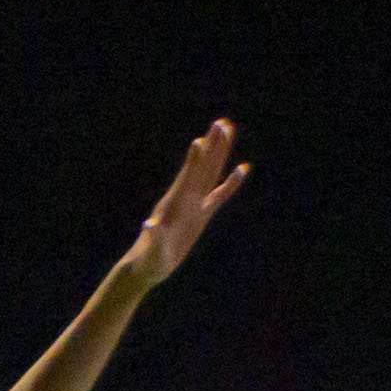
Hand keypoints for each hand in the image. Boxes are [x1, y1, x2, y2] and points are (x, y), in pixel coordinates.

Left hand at [121, 119, 246, 284]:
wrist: (147, 267)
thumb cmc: (147, 261)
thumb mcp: (151, 251)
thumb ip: (152, 237)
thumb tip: (149, 224)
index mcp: (174, 205)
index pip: (187, 178)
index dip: (194, 161)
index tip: (200, 140)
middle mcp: (185, 200)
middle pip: (202, 168)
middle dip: (212, 146)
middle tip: (221, 123)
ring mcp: (194, 205)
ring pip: (211, 174)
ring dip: (220, 153)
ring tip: (229, 130)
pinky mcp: (201, 215)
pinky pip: (219, 195)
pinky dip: (231, 183)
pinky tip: (242, 168)